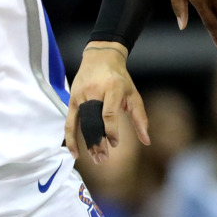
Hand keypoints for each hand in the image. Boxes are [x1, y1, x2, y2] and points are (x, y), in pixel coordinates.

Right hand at [65, 42, 148, 163]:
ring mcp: (81, 95)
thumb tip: (147, 141)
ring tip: (95, 158)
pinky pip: (69, 122)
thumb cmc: (120, 78)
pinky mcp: (72, 99)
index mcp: (112, 88)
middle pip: (93, 121)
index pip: (108, 113)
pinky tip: (75, 153)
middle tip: (103, 159)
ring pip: (82, 124)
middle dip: (98, 142)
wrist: (99, 57)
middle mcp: (94, 91)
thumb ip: (140, 118)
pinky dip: (71, 138)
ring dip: (88, 143)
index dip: (111, 130)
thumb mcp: (133, 94)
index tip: (115, 143)